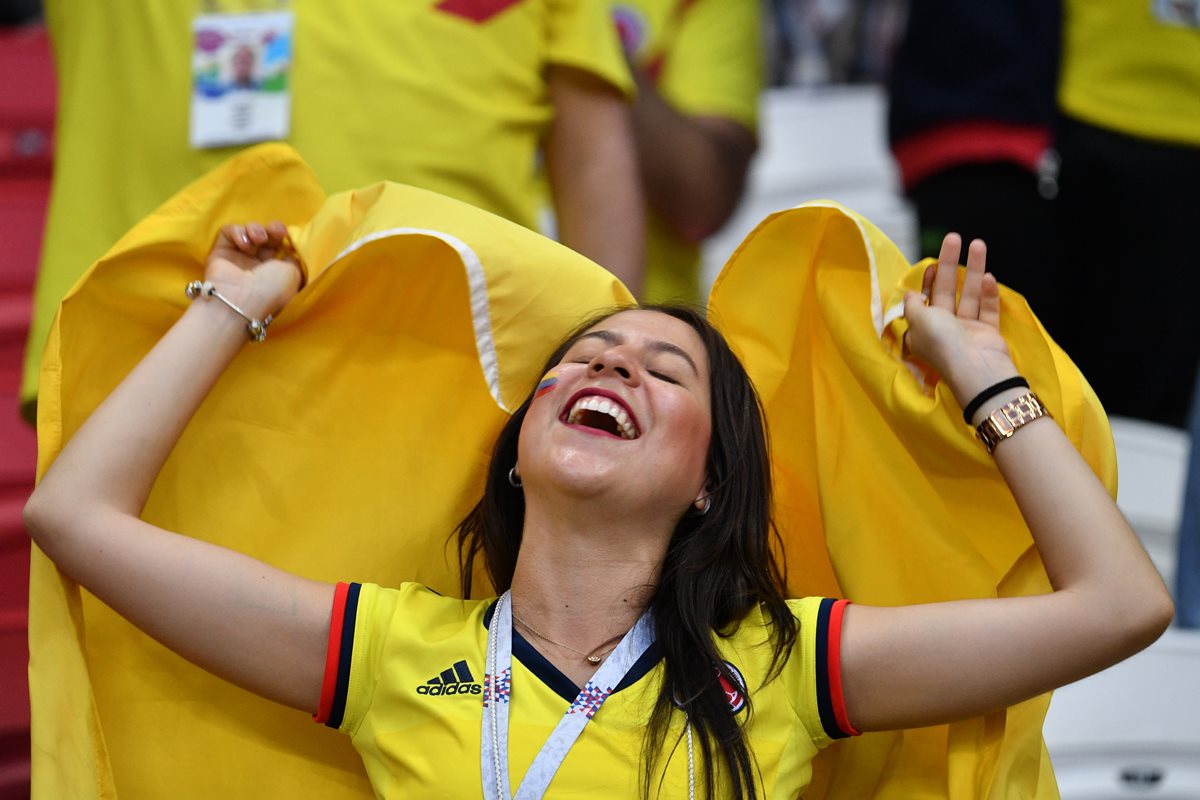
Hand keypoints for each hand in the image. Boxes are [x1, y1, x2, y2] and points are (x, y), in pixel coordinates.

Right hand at [205, 221, 302, 319]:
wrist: (238, 302)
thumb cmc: (270, 291)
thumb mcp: (294, 275)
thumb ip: (295, 259)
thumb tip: (291, 250)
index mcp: (276, 273)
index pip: (281, 247)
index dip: (284, 237)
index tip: (285, 235)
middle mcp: (257, 266)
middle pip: (265, 237)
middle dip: (271, 230)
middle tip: (274, 232)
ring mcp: (238, 259)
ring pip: (248, 232)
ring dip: (255, 229)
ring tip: (258, 239)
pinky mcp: (220, 253)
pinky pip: (228, 233)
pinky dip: (237, 233)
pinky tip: (243, 244)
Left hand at [903, 234, 1018, 404]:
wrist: (977, 369)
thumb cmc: (943, 343)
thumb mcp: (918, 320)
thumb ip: (913, 305)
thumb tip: (907, 293)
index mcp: (922, 330)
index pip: (923, 300)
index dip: (926, 280)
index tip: (930, 263)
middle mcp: (943, 330)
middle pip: (946, 292)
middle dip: (950, 264)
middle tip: (954, 238)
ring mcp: (967, 332)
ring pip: (969, 296)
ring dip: (974, 270)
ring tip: (978, 244)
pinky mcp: (987, 333)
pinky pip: (987, 310)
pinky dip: (988, 294)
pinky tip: (989, 277)